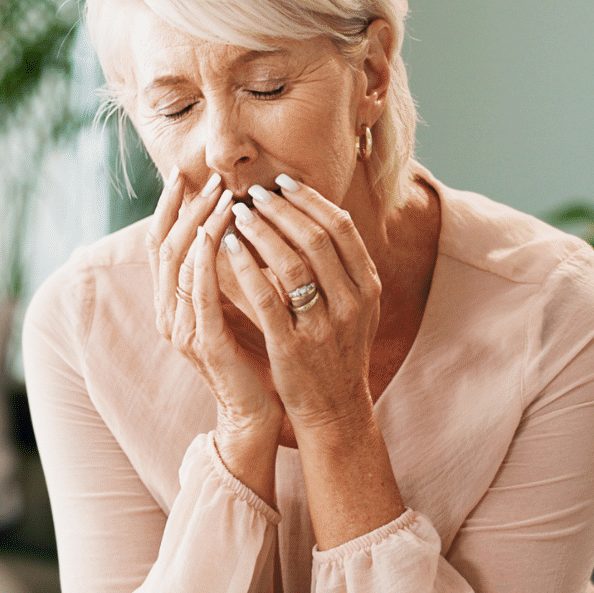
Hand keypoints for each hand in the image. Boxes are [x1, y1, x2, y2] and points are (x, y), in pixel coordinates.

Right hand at [148, 170, 282, 499]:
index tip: (187, 174)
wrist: (256, 415)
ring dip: (198, 224)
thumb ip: (229, 276)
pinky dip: (203, 260)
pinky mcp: (203, 342)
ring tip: (222, 196)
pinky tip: (216, 235)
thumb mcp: (237, 309)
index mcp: (174, 305)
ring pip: (179, 263)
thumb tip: (237, 229)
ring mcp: (181, 329)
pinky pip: (197, 292)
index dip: (171, 207)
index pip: (162, 244)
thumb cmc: (253, 360)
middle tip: (209, 178)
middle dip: (184, 207)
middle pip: (164, 246)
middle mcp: (168, 314)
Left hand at [218, 176, 381, 439]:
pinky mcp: (292, 346)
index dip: (310, 201)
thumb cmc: (337, 352)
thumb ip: (344, 267)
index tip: (284, 183)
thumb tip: (323, 213)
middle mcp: (350, 303)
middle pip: (315, 239)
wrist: (334, 408)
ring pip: (290, 263)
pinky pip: (265, 297)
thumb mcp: (356, 308)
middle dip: (281, 209)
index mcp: (367, 287)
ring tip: (237, 214)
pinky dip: (245, 267)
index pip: (341, 228)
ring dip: (261, 231)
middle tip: (254, 192)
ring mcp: (322, 325)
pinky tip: (226, 248)